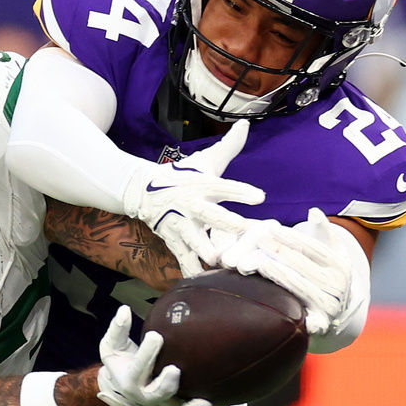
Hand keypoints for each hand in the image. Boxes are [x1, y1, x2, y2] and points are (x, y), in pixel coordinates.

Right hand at [96, 306, 210, 405]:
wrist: (124, 385)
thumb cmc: (121, 361)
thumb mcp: (113, 345)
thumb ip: (118, 329)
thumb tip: (124, 309)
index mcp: (128, 380)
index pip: (137, 369)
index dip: (146, 354)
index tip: (155, 335)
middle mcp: (144, 395)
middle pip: (155, 393)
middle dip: (164, 383)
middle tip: (174, 369)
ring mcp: (161, 403)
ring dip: (186, 404)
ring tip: (200, 396)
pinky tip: (208, 401)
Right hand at [122, 120, 264, 275]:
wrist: (144, 190)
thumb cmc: (184, 175)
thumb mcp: (205, 160)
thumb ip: (229, 146)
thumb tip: (245, 123)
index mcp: (202, 184)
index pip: (224, 186)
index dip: (241, 191)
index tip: (261, 197)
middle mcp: (192, 204)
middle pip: (210, 214)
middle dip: (226, 223)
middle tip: (243, 229)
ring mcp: (180, 223)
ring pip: (193, 238)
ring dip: (203, 249)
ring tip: (216, 260)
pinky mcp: (172, 239)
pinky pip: (181, 256)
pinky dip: (189, 269)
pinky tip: (201, 281)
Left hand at [208, 208, 351, 335]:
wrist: (341, 309)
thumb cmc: (326, 271)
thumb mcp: (330, 249)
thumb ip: (323, 230)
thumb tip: (314, 212)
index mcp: (341, 265)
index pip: (314, 248)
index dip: (293, 238)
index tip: (272, 229)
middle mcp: (339, 286)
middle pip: (305, 267)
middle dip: (280, 253)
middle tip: (258, 241)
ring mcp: (331, 306)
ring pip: (302, 288)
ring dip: (280, 275)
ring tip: (259, 263)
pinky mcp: (322, 324)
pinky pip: (312, 320)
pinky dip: (307, 320)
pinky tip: (288, 312)